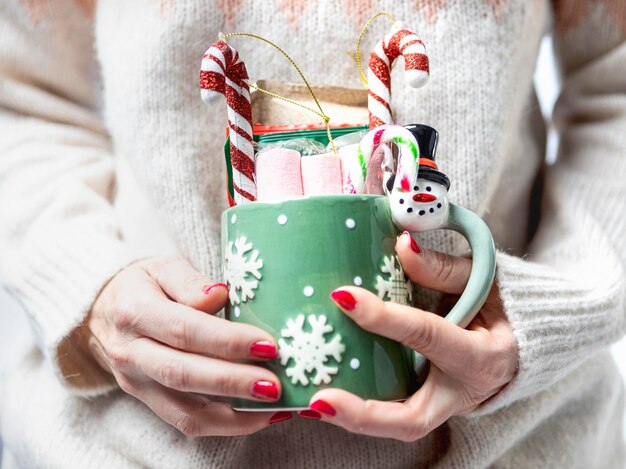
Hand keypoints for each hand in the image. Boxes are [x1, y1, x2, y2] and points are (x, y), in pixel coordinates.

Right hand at [85, 256, 291, 436]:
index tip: (267, 345)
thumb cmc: (144, 284)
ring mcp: (138, 383)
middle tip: (275, 385)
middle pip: (184, 374)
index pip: (184, 329)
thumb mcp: (163, 266)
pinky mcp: (149, 401)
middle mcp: (132, 353)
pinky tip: (259, 416)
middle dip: (234, 383)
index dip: (227, 340)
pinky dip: (226, 425)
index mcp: (135, 311)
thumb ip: (190, 281)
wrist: (103, 312)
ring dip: (234, 415)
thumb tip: (219, 296)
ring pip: (185, 411)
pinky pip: (187, 422)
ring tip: (274, 407)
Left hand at [303, 233, 517, 441]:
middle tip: (318, 400)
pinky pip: (395, 412)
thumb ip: (443, 268)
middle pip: (412, 419)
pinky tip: (326, 394)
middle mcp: (462, 390)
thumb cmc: (505, 306)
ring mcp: (445, 404)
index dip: (385, 317)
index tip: (343, 296)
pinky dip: (361, 408)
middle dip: (363, 414)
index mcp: (483, 354)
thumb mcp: (484, 279)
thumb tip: (400, 247)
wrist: (525, 341)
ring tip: (309, 403)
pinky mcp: (430, 403)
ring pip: (398, 425)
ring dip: (353, 418)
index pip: (427, 335)